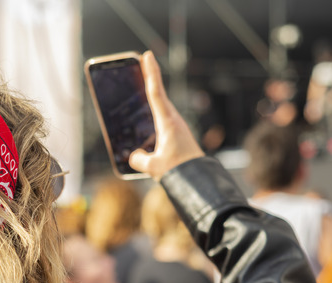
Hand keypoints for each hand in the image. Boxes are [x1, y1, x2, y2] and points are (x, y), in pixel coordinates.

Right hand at [129, 51, 203, 179]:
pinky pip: (161, 116)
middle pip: (159, 92)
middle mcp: (173, 120)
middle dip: (151, 76)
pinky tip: (148, 112)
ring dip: (153, 92)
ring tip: (144, 80)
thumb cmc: (179, 170)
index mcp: (167, 122)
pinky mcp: (176, 133)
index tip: (147, 55)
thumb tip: (134, 155)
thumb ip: (139, 160)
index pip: (155, 92)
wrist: (197, 177)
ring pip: (161, 104)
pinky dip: (155, 107)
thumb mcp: (154, 167)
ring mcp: (176, 125)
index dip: (151, 73)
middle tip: (144, 60)